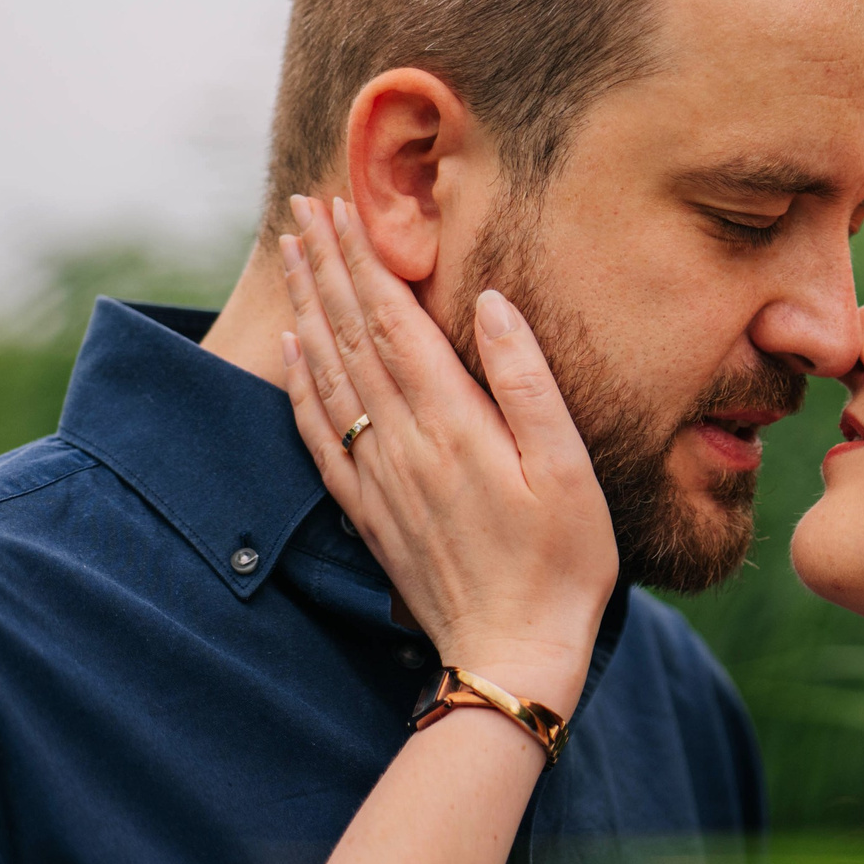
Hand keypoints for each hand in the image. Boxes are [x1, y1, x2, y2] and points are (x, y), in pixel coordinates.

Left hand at [278, 194, 617, 714]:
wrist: (513, 655)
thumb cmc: (564, 562)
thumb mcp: (570, 468)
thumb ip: (527, 382)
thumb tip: (490, 303)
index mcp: (454, 424)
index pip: (394, 321)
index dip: (364, 260)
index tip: (340, 208)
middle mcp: (404, 444)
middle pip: (351, 335)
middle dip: (326, 266)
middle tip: (302, 208)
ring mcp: (380, 478)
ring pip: (328, 374)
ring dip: (307, 308)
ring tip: (293, 255)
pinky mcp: (370, 512)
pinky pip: (320, 433)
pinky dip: (300, 383)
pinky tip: (293, 350)